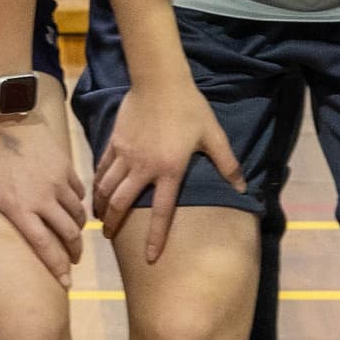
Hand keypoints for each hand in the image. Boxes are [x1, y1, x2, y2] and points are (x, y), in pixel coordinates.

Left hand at [0, 102, 88, 277]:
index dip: (58, 267)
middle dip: (74, 252)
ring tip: (72, 236)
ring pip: (78, 214)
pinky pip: (79, 192)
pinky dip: (78, 204)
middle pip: (69, 234)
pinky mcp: (66, 167)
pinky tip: (71, 207)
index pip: (46, 247)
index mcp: (21, 208)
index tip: (66, 284)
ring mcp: (58, 182)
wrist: (4, 114)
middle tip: (73, 261)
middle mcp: (44, 198)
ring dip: (77, 229)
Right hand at [92, 74, 240, 263]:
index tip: (150, 258)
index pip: (161, 212)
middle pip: (123, 203)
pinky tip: (96, 190)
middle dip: (114, 223)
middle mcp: (143, 168)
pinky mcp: (114, 142)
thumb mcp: (213, 136)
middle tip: (108, 237)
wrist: (159, 81)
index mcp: (169, 171)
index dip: (156, 237)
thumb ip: (227, 164)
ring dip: (102, 205)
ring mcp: (125, 155)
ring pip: (107, 187)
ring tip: (99, 218)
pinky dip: (97, 182)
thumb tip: (243, 187)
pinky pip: (102, 168)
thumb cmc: (190, 108)